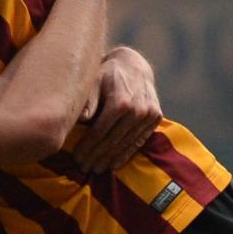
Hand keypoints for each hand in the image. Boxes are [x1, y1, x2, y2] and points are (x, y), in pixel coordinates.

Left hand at [78, 47, 161, 174]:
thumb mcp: (93, 82)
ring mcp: (149, 114)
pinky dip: (126, 154)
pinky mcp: (156, 118)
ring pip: (125, 143)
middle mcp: (137, 109)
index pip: (100, 131)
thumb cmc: (107, 74)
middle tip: (83, 168)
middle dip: (96, 156)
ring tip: (95, 169)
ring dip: (109, 159)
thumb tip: (80, 120)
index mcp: (120, 101)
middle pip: (112, 140)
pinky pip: (139, 141)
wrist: (134, 64)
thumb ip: (88, 102)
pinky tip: (113, 165)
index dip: (87, 147)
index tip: (76, 158)